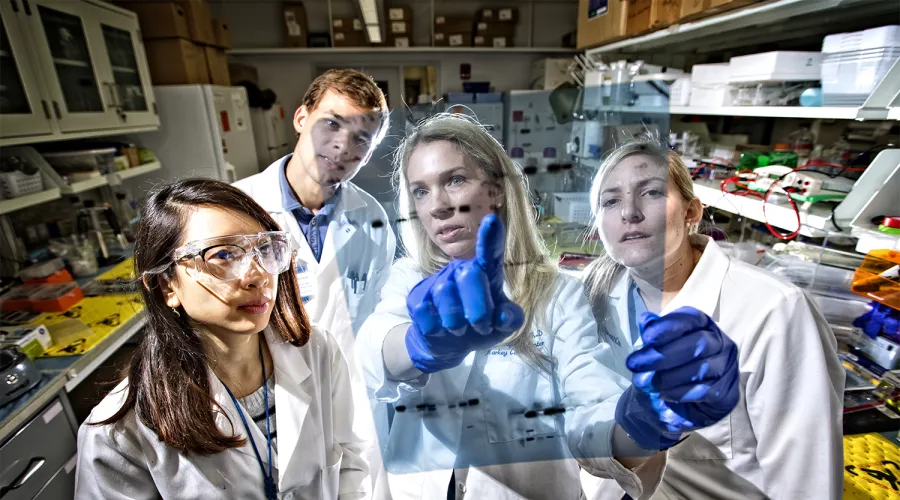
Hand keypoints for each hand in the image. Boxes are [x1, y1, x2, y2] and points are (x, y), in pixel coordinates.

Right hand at [405, 214, 524, 372]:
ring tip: (458, 330)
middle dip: (479, 309)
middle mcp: (460, 270)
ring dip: (456, 323)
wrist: (446, 345)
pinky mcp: (417, 297)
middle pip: (470, 275)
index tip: (492, 220)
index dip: (490, 238)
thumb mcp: (501, 327)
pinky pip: (426, 311)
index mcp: (484, 273)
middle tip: (480, 327)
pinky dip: (436, 328)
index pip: (489, 254)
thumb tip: (502, 317)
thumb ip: (510, 320)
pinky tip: (439, 329)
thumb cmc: (478, 327)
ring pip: (446, 295)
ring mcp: (437, 282)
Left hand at [615, 307, 739, 449]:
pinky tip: (663, 394)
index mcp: (703, 324)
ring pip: (701, 368)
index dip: (669, 326)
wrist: (676, 405)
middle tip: (635, 364)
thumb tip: (646, 319)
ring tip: (644, 383)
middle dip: (663, 355)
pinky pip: (705, 391)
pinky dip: (680, 393)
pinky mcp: (728, 392)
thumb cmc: (666, 368)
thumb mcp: (655, 349)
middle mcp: (720, 342)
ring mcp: (727, 367)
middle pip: (698, 343)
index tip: (646, 337)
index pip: (690, 318)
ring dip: (668, 376)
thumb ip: (652, 334)